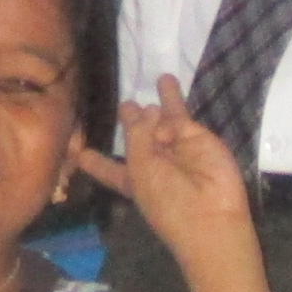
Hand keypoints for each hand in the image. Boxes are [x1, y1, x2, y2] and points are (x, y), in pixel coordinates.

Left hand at [73, 77, 245, 257]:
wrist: (211, 212)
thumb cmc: (165, 198)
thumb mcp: (139, 169)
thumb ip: (137, 135)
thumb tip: (150, 109)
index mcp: (132, 178)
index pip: (109, 168)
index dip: (97, 162)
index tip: (81, 155)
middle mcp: (152, 161)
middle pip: (138, 135)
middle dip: (132, 120)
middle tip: (125, 105)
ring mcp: (175, 147)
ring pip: (162, 118)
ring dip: (157, 104)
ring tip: (160, 79)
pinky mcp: (197, 136)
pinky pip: (177, 116)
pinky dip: (170, 103)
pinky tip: (165, 90)